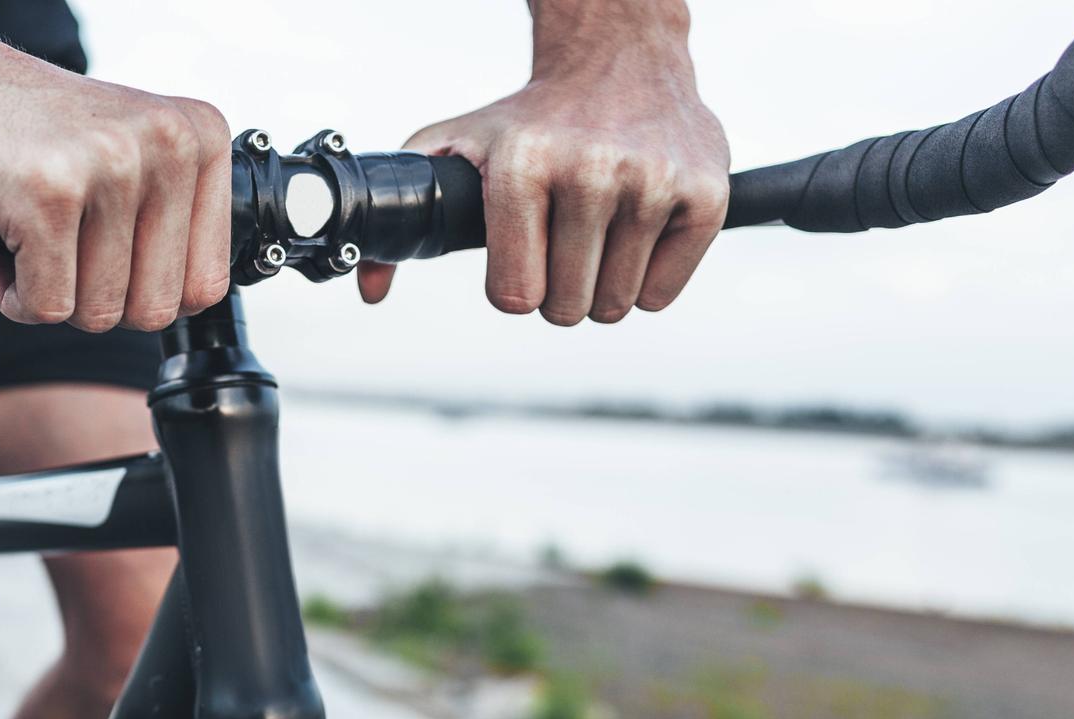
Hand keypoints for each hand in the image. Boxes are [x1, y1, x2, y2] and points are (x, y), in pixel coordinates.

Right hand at [0, 34, 231, 331]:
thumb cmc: (30, 132)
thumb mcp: (132, 156)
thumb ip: (176, 218)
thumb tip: (197, 301)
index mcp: (199, 136)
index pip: (206, 286)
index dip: (143, 293)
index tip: (104, 253)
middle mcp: (166, 142)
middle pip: (155, 308)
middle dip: (97, 301)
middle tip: (62, 252)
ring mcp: (109, 163)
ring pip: (100, 312)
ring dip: (52, 295)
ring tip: (29, 237)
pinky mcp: (48, 190)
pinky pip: (47, 306)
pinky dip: (15, 297)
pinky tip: (1, 248)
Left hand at [358, 3, 728, 324]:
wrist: (617, 54)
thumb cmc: (526, 118)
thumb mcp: (453, 147)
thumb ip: (401, 215)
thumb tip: (369, 289)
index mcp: (523, 165)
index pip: (514, 296)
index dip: (514, 289)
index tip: (519, 261)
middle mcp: (590, 171)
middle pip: (565, 309)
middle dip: (558, 291)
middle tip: (560, 246)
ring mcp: (652, 181)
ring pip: (615, 306)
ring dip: (601, 288)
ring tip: (596, 235)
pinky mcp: (704, 192)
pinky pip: (662, 291)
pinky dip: (647, 281)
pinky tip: (635, 233)